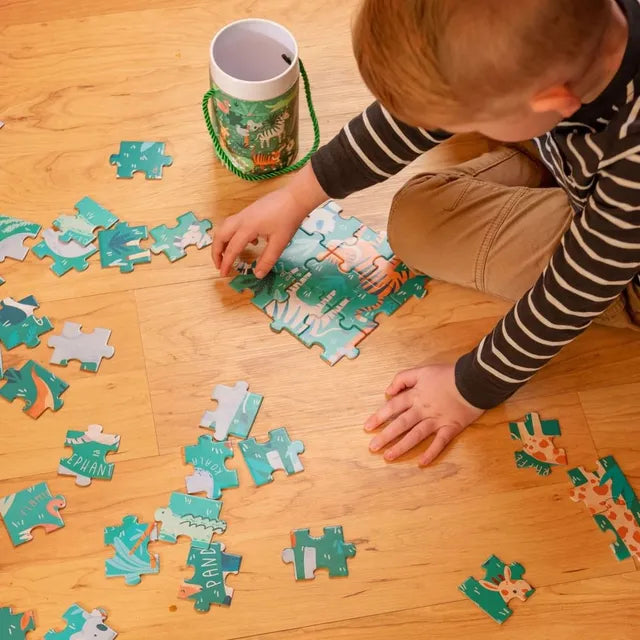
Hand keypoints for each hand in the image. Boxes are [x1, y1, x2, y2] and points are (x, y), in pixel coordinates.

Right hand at [212, 163, 326, 277]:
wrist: (296, 197)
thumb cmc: (288, 219)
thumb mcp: (279, 243)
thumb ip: (267, 260)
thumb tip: (257, 275)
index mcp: (247, 228)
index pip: (231, 249)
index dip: (226, 263)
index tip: (223, 274)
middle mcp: (241, 219)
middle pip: (220, 235)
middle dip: (216, 251)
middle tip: (219, 265)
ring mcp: (244, 213)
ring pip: (225, 227)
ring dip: (222, 241)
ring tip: (227, 255)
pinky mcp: (250, 210)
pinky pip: (234, 223)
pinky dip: (233, 234)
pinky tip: (249, 242)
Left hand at [364, 363, 483, 465]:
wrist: (473, 380)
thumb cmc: (447, 374)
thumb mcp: (421, 370)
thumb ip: (402, 379)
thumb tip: (388, 392)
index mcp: (415, 396)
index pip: (392, 407)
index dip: (379, 417)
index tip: (367, 428)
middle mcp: (423, 410)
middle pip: (401, 424)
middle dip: (385, 436)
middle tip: (372, 448)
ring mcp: (437, 420)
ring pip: (416, 435)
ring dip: (402, 447)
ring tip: (388, 457)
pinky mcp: (451, 427)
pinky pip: (440, 442)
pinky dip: (431, 452)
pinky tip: (421, 463)